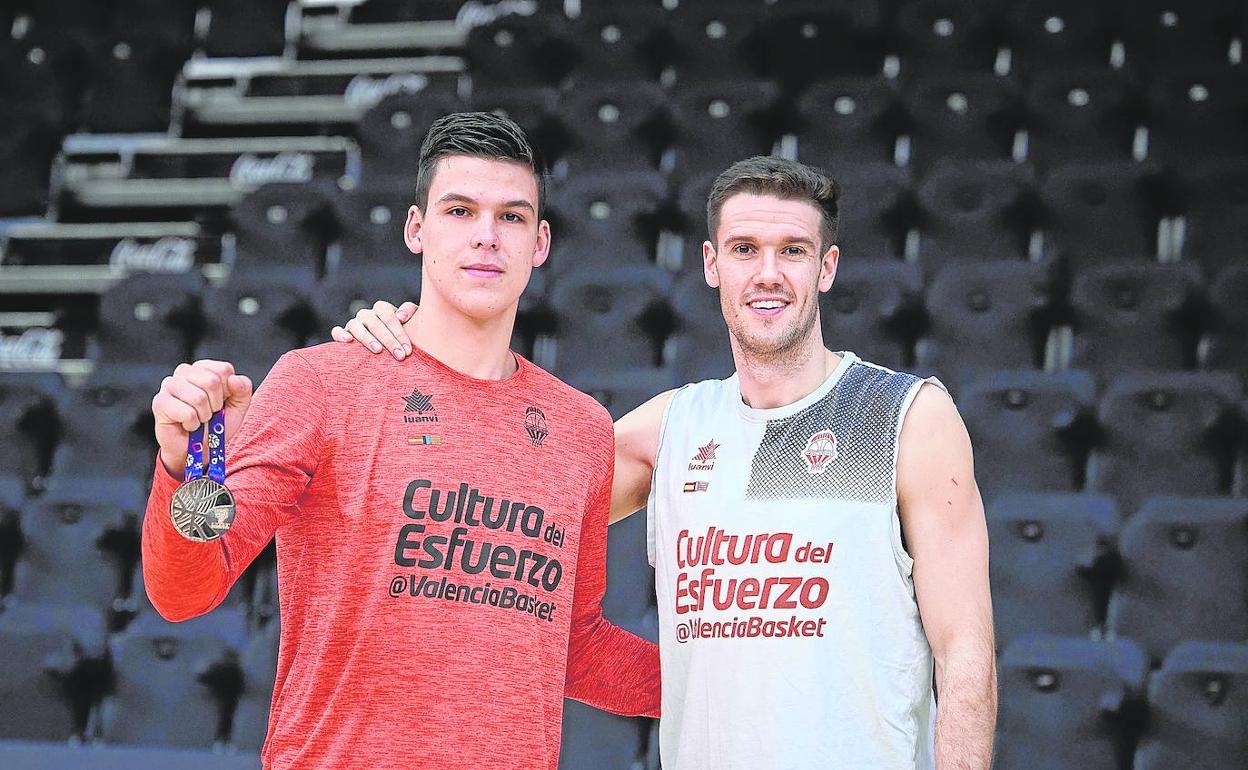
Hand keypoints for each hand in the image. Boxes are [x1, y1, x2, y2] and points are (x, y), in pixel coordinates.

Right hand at [152, 360, 253, 477]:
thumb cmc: (216, 424)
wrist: (198, 449)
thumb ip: (243, 389)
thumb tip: (233, 379)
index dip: (228, 391)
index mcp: (203, 368)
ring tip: (198, 419)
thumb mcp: (238, 407)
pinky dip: (193, 424)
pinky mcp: (160, 402)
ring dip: (204, 416)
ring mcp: (169, 385)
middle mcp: (184, 372)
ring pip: (198, 397)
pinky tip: (187, 425)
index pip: (224, 369)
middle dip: (216, 405)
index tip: (221, 402)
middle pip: (212, 381)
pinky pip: (187, 413)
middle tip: (209, 413)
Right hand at [330, 300, 416, 359]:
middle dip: (389, 340)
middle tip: (399, 356)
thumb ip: (411, 312)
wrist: (389, 346)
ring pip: (356, 325)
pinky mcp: (342, 334)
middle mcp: (367, 315)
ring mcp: (353, 324)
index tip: (408, 350)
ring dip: (367, 338)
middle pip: (375, 323)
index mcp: (382, 309)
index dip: (399, 332)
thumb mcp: (412, 322)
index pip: (388, 315)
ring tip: (378, 350)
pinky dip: (340, 334)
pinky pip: (336, 331)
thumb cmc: (402, 335)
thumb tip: (401, 316)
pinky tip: (348, 341)